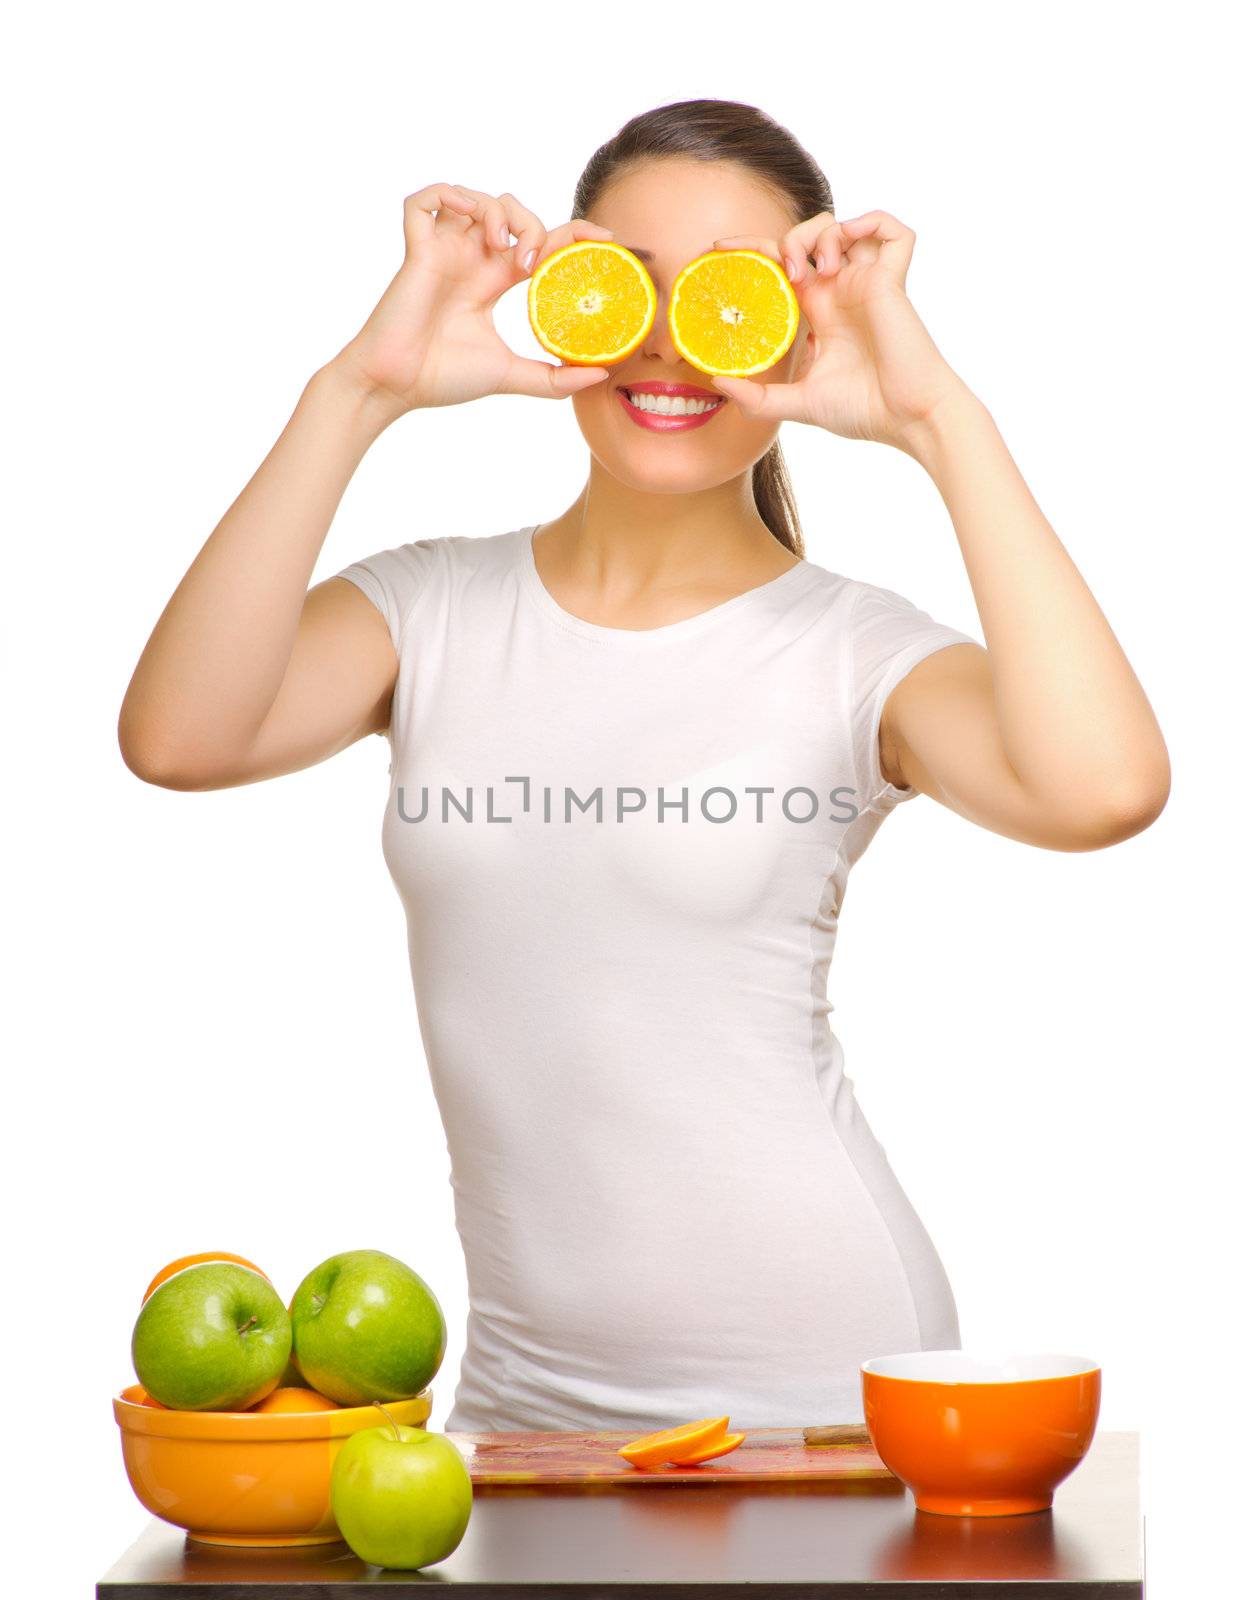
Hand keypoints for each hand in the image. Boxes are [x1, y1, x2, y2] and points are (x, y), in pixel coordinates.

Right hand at [331, 183, 613, 414]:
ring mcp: (443, 251)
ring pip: (476, 197)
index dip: (572, 234)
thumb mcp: (511, 375)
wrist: (397, 386)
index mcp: (492, 280)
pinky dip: (449, 196)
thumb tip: (601, 375)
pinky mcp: (416, 250)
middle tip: (534, 262)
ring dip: (499, 212)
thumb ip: (554, 378)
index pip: (538, 240)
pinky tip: (471, 222)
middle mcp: (470, 259)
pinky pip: (425, 199)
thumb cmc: (443, 379)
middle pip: (511, 211)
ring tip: (504, 248)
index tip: (606, 241)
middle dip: (533, 224)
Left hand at [707, 210, 971, 449]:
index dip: (751, 250)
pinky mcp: (893, 280)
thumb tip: (717, 382)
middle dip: (786, 238)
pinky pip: (894, 231)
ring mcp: (867, 282)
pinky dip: (871, 223)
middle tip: (782, 268)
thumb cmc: (863, 411)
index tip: (718, 247)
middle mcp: (841, 291)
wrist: (906, 419)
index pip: (780, 266)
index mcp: (818, 312)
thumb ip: (758, 399)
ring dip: (820, 235)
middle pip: (808, 236)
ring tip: (819, 270)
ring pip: (842, 224)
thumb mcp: (798, 404)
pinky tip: (849, 245)